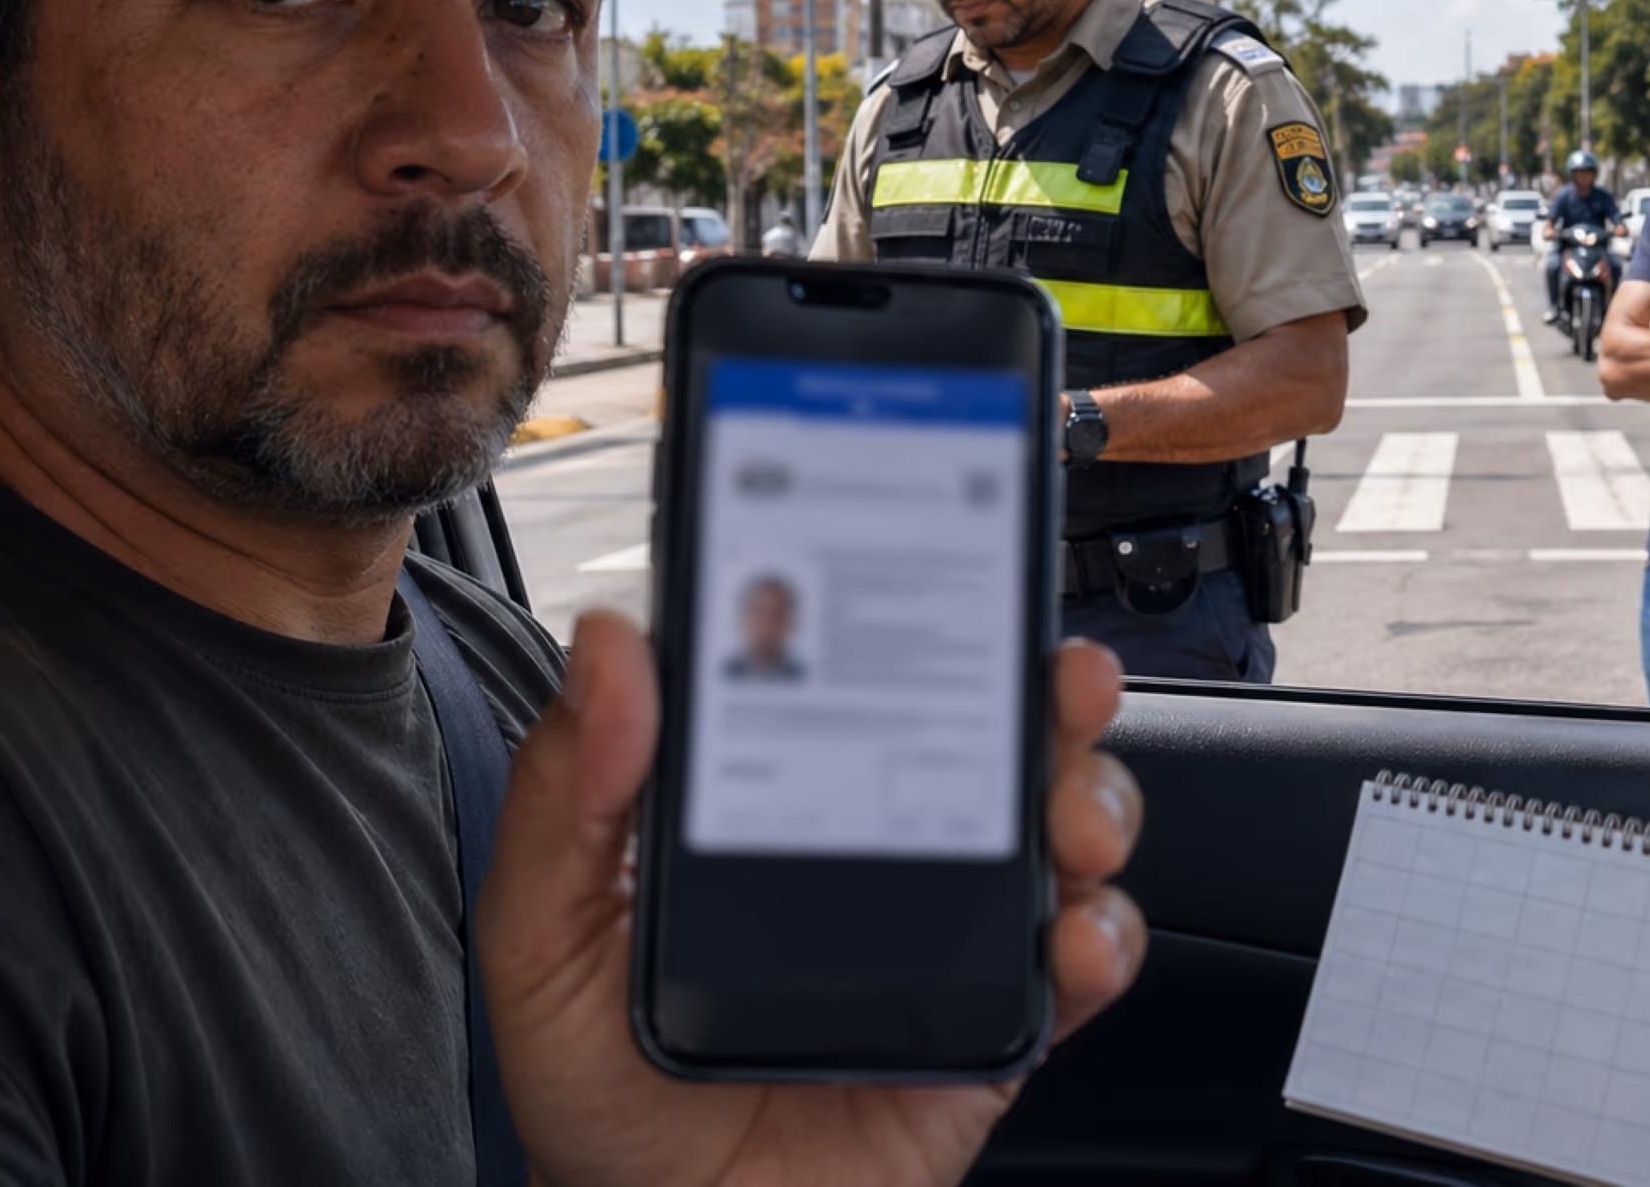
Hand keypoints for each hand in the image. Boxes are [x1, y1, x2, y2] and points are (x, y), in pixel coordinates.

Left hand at [481, 618, 1145, 1186]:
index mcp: (777, 800)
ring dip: (1093, 796)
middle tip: (1057, 675)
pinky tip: (1074, 935)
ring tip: (1070, 818)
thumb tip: (611, 646)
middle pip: (991, 732)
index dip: (908, 606)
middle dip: (1047, 686)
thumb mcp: (544, 940)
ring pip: (1059, 824)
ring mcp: (951, 931)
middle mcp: (878, 846)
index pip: (855, 675)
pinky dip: (1105, 936)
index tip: (939, 553)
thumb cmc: (603, 1095)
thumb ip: (567, 801)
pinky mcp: (1001, 1023)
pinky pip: (1082, 962)